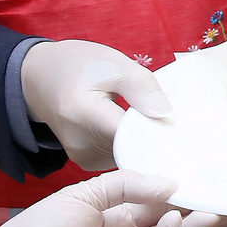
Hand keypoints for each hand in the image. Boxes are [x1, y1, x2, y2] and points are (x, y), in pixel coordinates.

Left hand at [0, 174, 213, 226]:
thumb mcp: (82, 195)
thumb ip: (125, 185)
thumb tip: (170, 184)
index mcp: (115, 217)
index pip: (157, 202)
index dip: (181, 191)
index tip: (208, 177)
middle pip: (172, 224)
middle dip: (201, 210)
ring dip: (194, 226)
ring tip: (218, 208)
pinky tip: (176, 221)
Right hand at [21, 40, 169, 171]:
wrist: (39, 77)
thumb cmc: (78, 65)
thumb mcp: (113, 64)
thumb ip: (141, 87)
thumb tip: (166, 115)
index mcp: (85, 115)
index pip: (133, 137)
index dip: (162, 136)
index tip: (187, 135)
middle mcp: (81, 144)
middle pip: (133, 151)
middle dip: (157, 141)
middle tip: (181, 129)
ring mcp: (82, 157)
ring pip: (129, 157)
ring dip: (145, 144)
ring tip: (154, 125)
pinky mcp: (86, 162)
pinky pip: (120, 159)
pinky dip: (132, 147)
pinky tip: (138, 131)